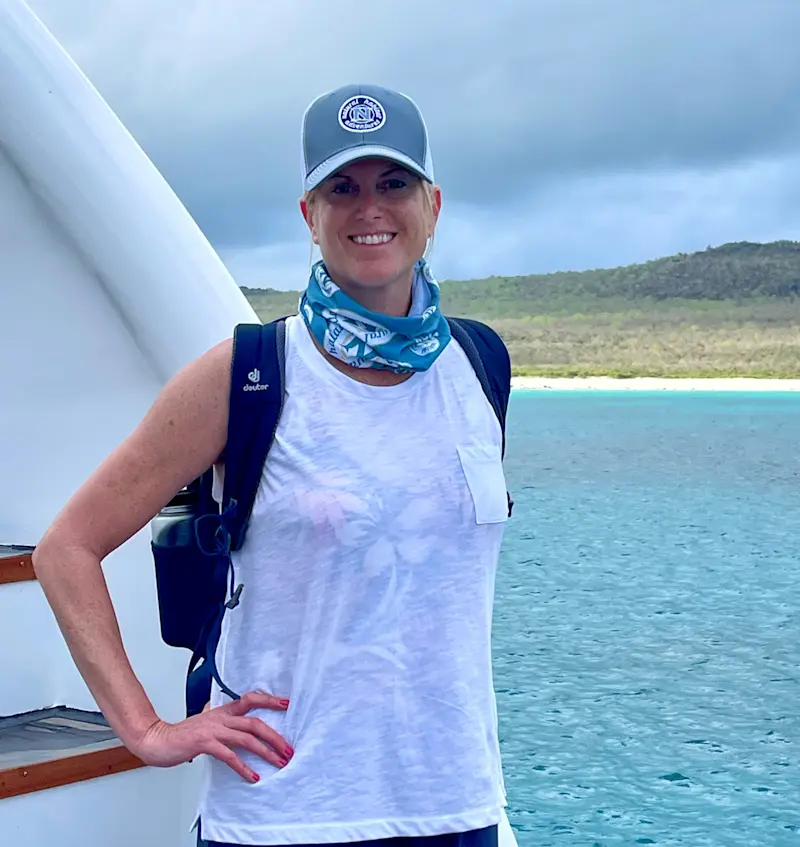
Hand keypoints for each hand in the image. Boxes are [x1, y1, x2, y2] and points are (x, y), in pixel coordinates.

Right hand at [131, 691, 292, 782]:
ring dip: (266, 751)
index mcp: (222, 711)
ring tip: (278, 761)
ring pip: (247, 738)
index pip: (250, 699)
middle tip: (288, 749)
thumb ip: (222, 723)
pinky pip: (229, 755)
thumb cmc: (183, 734)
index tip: (286, 704)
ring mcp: (213, 730)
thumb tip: (238, 727)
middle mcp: (221, 717)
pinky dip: (243, 767)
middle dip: (275, 736)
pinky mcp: (205, 743)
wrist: (158, 739)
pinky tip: (253, 776)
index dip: (269, 700)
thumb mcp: (207, 722)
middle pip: (255, 722)